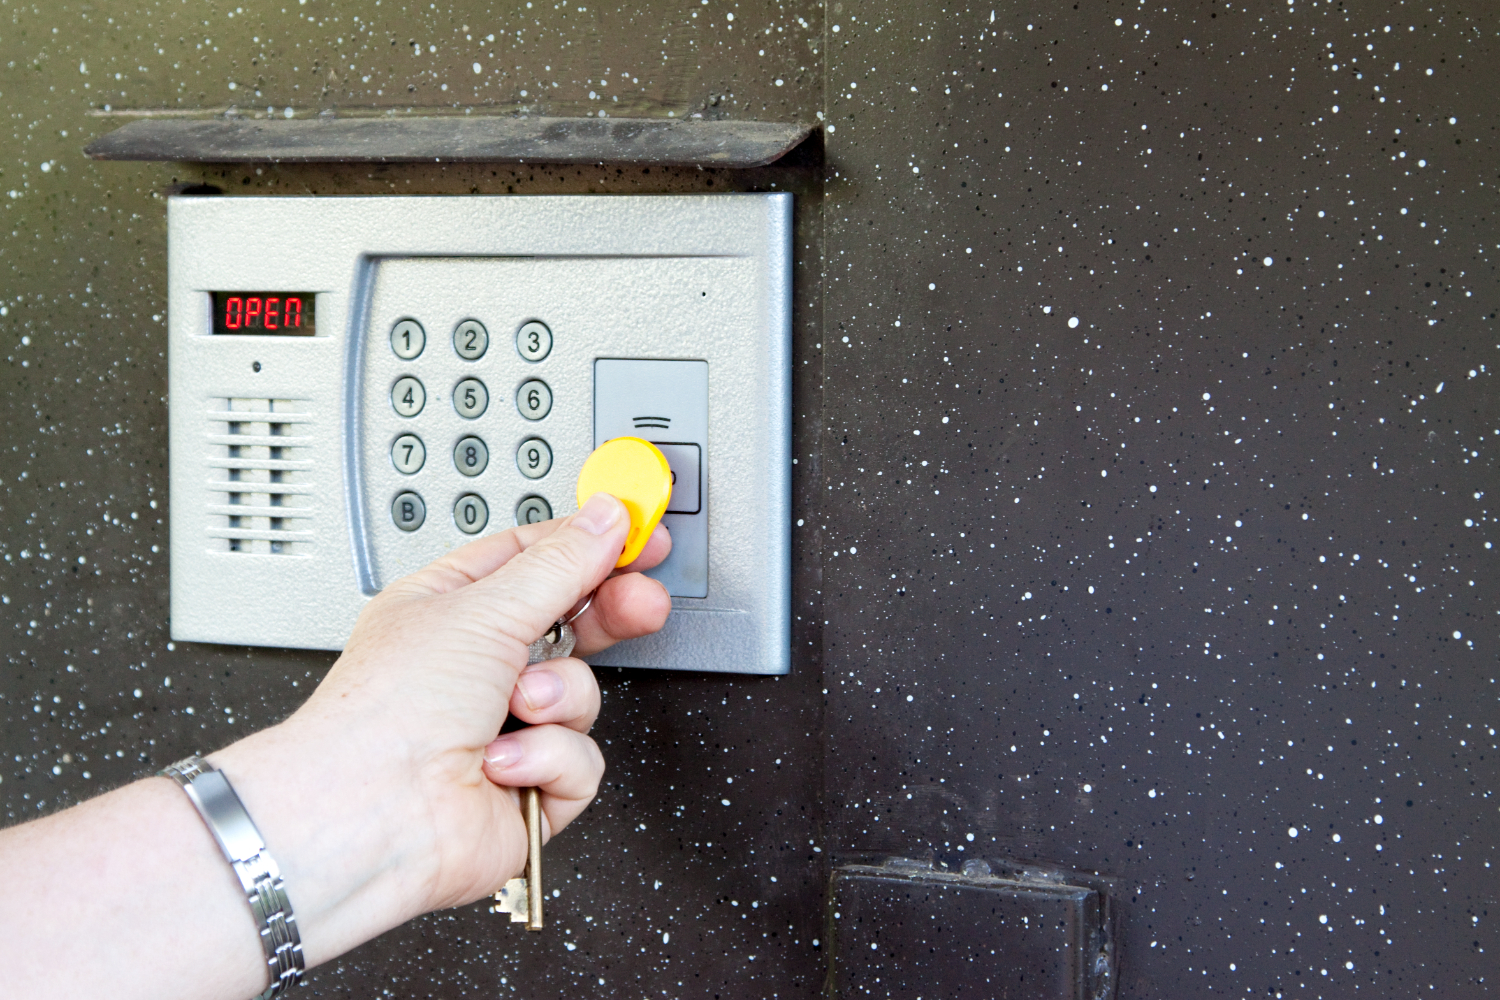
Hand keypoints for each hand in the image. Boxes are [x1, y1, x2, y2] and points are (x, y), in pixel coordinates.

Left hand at [211, 493, 670, 965]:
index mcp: (451, 610)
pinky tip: (501, 763)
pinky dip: (546, 760)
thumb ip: (560, 563)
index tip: (640, 536)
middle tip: (639, 604)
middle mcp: (477, 669)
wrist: (371, 820)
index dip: (591, 546)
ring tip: (518, 707)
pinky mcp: (529, 786)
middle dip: (608, 616)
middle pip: (572, 625)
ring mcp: (505, 728)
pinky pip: (582, 761)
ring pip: (584, 696)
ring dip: (558, 700)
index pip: (536, 561)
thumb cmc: (386, 715)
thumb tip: (604, 520)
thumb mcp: (482, 611)